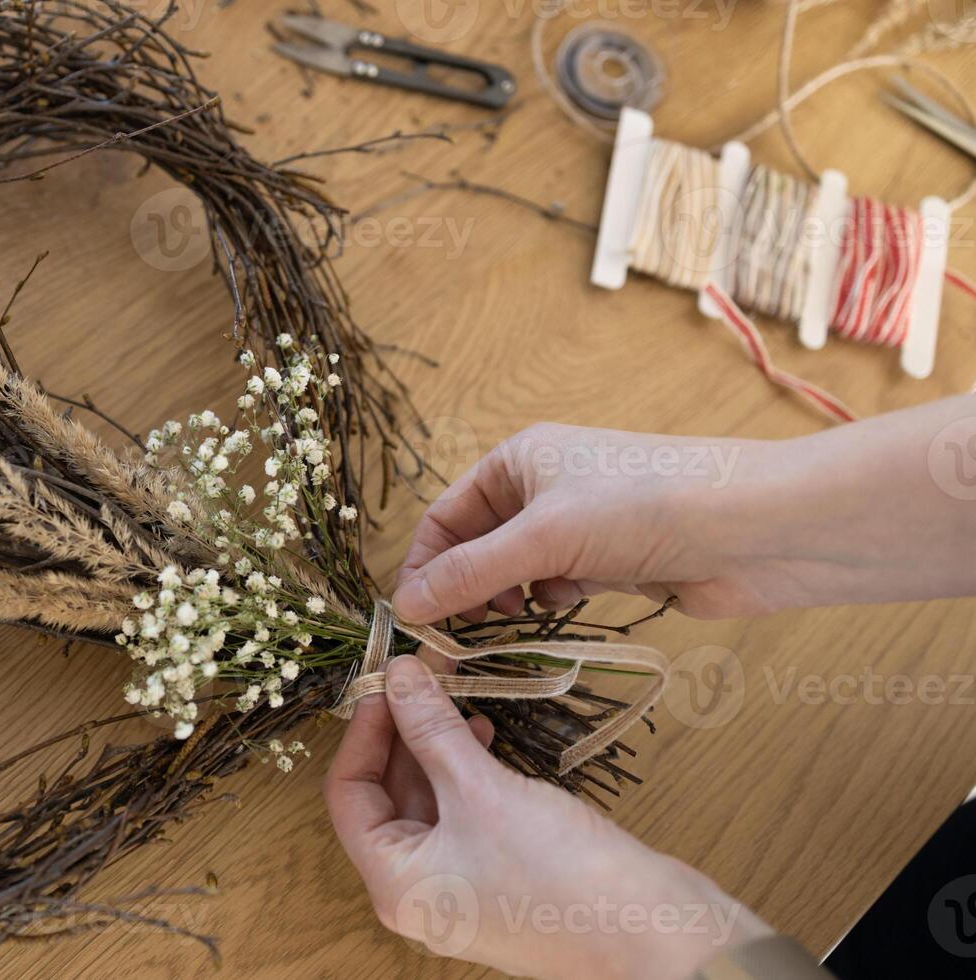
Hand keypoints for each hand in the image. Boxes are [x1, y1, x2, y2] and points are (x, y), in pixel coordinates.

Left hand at [324, 655, 770, 979]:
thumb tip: (397, 675)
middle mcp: (421, 890)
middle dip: (404, 730)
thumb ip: (433, 729)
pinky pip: (467, 811)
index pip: (347, 794)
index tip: (387, 683)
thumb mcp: (482, 790)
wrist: (657, 936)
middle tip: (425, 671)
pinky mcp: (503, 873)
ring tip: (460, 695)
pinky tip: (489, 733)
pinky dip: (469, 769)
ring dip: (438, 744)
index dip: (363, 732)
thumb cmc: (560, 876)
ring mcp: (463, 885)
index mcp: (395, 883)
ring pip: (430, 799)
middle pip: (387, 794)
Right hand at [393, 398, 975, 622]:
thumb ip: (471, 574)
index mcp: (519, 459)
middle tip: (454, 638)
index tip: (412, 618)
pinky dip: (549, 604)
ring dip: (505, 601)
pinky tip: (560, 612)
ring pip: (518, 571)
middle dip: (465, 589)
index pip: (446, 515)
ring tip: (504, 628)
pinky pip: (559, 586)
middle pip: (479, 545)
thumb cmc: (645, 505)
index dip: (425, 564)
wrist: (754, 528)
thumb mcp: (544, 537)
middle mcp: (545, 486)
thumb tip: (405, 605)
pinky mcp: (615, 561)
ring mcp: (582, 525)